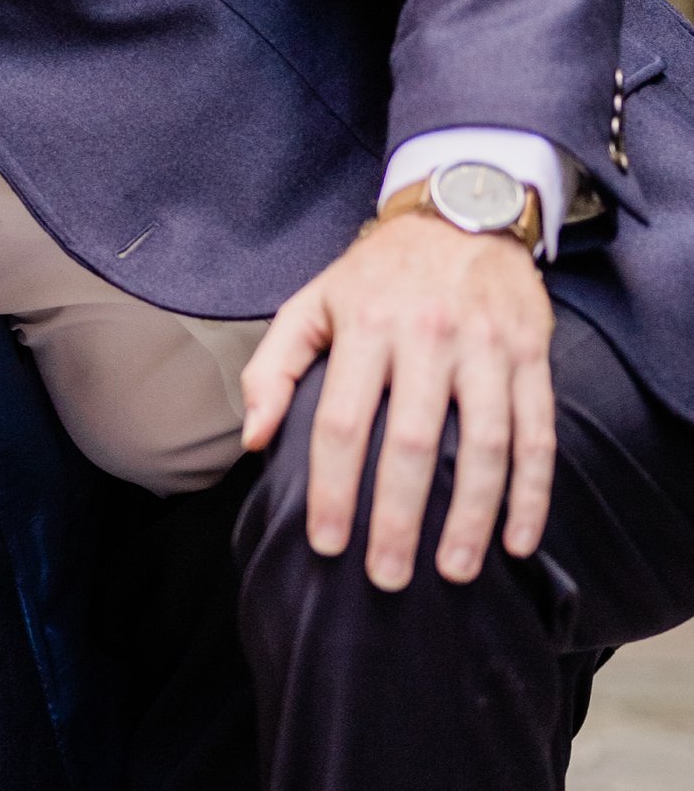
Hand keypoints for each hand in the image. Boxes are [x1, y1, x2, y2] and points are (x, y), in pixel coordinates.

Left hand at [239, 211, 556, 589]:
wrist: (461, 211)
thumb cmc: (375, 276)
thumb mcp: (311, 305)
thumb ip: (273, 370)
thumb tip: (254, 441)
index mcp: (367, 328)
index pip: (344, 424)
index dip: (335, 490)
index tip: (328, 545)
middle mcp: (429, 337)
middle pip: (414, 445)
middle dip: (399, 520)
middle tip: (387, 578)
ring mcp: (486, 348)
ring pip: (486, 446)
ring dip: (472, 517)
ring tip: (453, 572)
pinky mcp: (531, 356)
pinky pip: (537, 433)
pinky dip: (533, 492)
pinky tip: (518, 539)